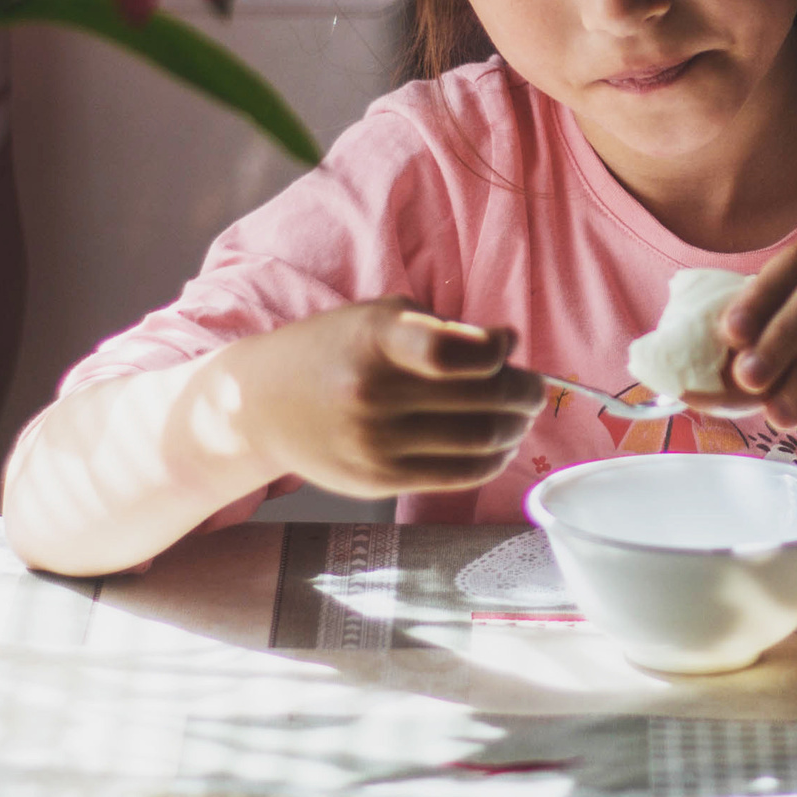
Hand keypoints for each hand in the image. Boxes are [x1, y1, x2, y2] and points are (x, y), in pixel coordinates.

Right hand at [206, 299, 545, 499]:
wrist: (262, 403)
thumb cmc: (334, 350)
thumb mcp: (380, 317)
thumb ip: (445, 328)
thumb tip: (510, 346)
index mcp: (377, 339)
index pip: (453, 350)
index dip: (496, 352)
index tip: (505, 348)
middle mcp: (374, 392)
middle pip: (482, 398)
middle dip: (525, 391)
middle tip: (534, 387)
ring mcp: (375, 442)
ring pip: (480, 439)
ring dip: (516, 427)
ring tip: (520, 417)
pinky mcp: (378, 479)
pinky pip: (459, 474)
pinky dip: (493, 459)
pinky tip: (499, 446)